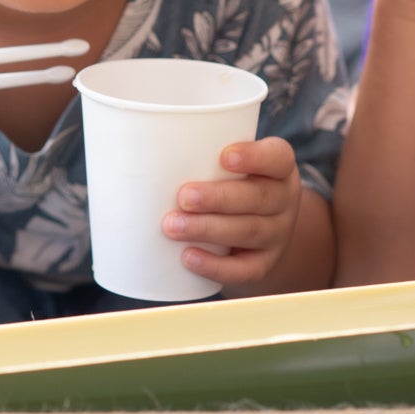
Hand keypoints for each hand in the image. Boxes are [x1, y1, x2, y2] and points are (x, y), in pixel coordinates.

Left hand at [165, 137, 302, 292]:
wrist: (254, 238)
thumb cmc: (227, 186)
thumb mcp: (225, 167)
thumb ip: (198, 155)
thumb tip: (131, 144)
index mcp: (277, 169)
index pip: (277, 157)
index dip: (254, 156)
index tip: (223, 156)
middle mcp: (283, 201)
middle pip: (259, 197)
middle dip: (219, 198)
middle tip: (183, 197)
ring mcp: (277, 235)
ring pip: (249, 231)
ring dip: (208, 229)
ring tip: (172, 226)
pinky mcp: (263, 265)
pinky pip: (244, 269)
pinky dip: (216, 266)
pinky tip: (188, 257)